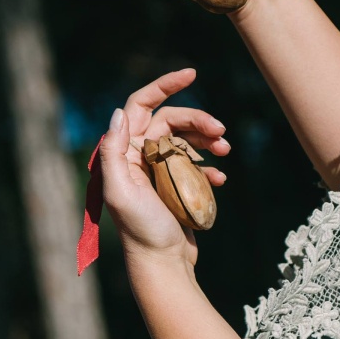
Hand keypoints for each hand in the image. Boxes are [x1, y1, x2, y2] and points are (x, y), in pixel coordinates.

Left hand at [99, 68, 228, 267]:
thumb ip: (114, 152)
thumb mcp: (120, 192)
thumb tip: (120, 113)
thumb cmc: (142, 231)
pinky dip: (210, 166)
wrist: (163, 264)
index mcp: (123, 152)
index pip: (142, 105)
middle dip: (197, 119)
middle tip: (221, 131)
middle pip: (171, 120)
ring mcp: (159, 170)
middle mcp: (139, 156)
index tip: (192, 73)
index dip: (165, 85)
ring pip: (186, 139)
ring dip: (207, 139)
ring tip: (225, 149)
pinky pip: (196, 164)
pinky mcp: (176, 185)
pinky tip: (220, 178)